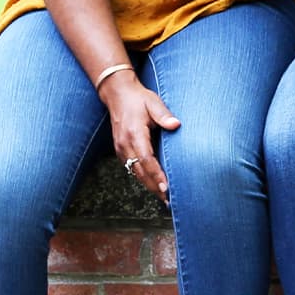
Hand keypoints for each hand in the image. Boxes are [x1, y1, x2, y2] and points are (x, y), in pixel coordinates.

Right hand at [99, 73, 179, 201]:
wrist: (117, 95)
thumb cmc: (138, 99)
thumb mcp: (153, 102)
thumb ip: (163, 115)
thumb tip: (176, 124)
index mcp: (134, 133)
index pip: (146, 159)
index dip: (156, 174)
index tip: (166, 186)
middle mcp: (125, 144)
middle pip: (139, 171)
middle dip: (153, 186)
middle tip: (168, 199)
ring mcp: (120, 148)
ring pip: (134, 172)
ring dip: (148, 185)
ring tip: (162, 197)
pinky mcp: (120, 149)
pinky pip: (131, 167)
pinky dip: (142, 177)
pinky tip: (152, 184)